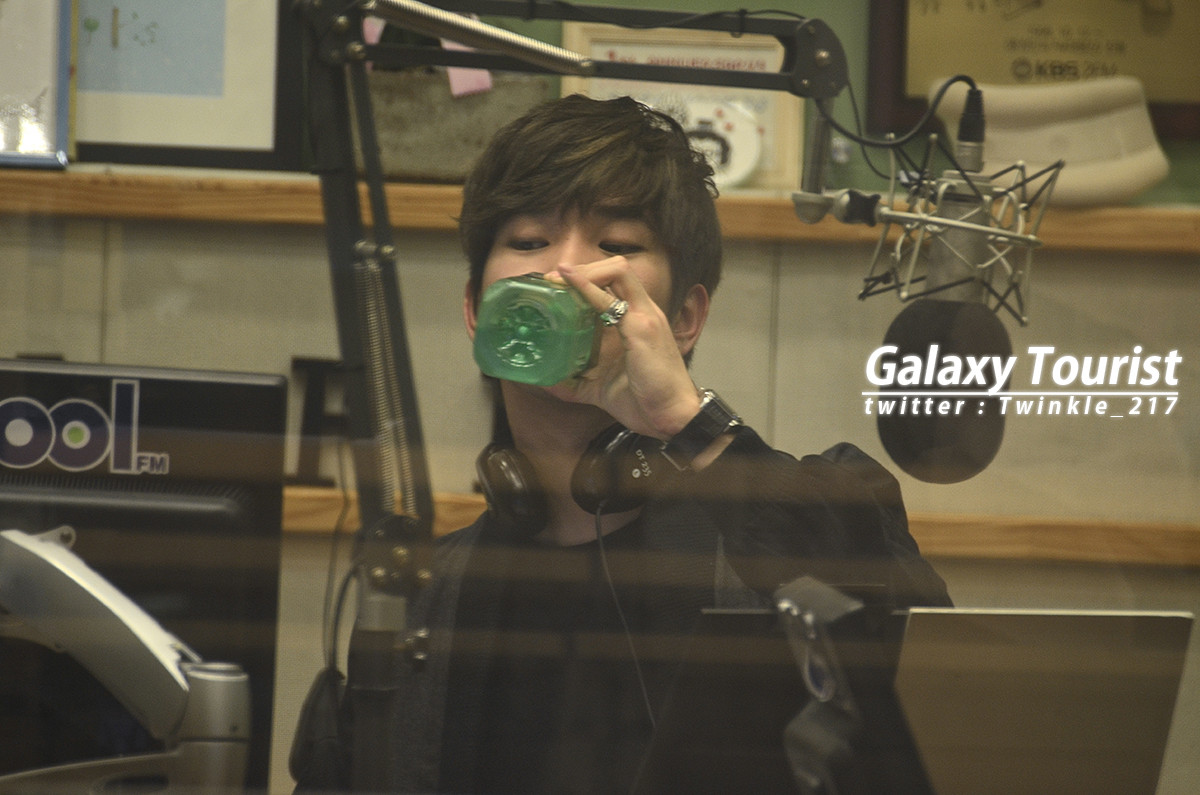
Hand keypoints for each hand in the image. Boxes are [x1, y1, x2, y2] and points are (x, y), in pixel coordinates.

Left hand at [550, 257, 702, 439]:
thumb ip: (576, 382)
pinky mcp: (642, 329)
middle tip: (551, 279)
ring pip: (617, 272)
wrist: (672, 417)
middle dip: (582, 267)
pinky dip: (588, 288)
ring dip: (585, 271)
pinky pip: (612, 301)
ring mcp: (645, 317)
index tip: (556, 284)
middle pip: (615, 269)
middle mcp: (644, 312)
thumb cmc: (644, 401)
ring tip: (558, 278)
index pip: (614, 283)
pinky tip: (569, 283)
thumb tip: (546, 382)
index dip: (586, 277)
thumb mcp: (601, 388)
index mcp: (638, 321)